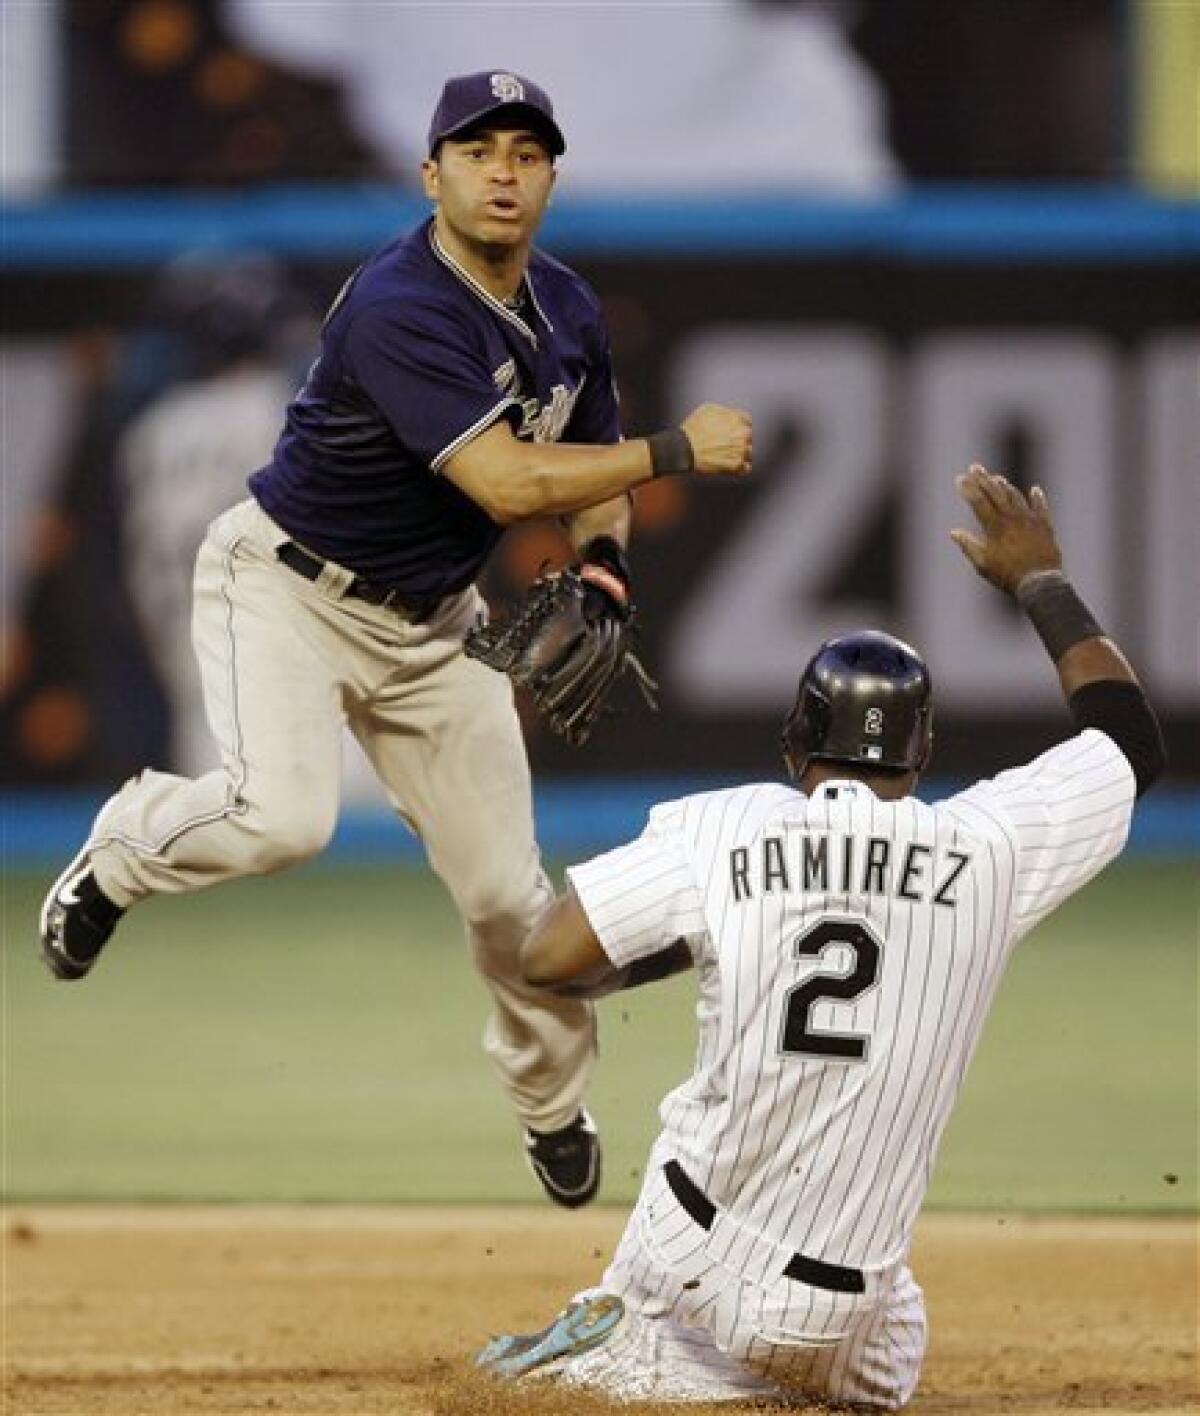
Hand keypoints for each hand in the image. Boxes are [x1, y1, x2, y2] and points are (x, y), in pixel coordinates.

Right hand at [681, 403, 752, 477]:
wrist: (685, 448)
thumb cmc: (694, 429)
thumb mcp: (708, 409)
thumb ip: (726, 411)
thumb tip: (734, 415)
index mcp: (738, 420)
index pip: (747, 422)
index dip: (739, 426)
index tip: (732, 431)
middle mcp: (743, 435)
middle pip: (749, 438)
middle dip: (740, 440)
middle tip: (727, 444)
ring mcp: (741, 451)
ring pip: (748, 452)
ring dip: (741, 453)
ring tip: (727, 455)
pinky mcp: (736, 466)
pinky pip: (746, 468)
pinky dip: (740, 467)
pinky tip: (731, 466)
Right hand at [950, 463, 1061, 595]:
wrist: (1040, 582)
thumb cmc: (1008, 576)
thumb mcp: (982, 564)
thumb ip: (968, 546)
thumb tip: (954, 532)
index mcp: (995, 527)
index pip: (979, 502)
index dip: (968, 489)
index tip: (959, 478)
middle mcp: (1012, 519)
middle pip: (996, 493)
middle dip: (983, 478)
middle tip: (975, 467)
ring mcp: (1030, 520)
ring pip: (1016, 496)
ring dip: (1005, 485)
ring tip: (996, 478)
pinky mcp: (1045, 526)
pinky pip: (1041, 507)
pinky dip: (1037, 498)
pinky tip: (1034, 490)